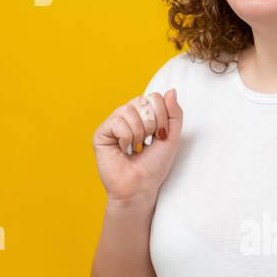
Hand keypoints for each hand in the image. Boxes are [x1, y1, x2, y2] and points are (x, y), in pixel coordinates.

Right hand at [92, 89, 184, 208]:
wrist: (141, 187)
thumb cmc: (154, 166)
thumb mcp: (172, 138)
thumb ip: (174, 114)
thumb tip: (171, 90)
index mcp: (143, 116)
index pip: (154, 97)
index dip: (162, 115)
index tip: (160, 135)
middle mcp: (127, 116)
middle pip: (142, 100)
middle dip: (152, 123)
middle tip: (148, 141)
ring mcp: (113, 123)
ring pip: (129, 110)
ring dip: (139, 132)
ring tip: (136, 147)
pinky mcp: (101, 133)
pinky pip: (118, 122)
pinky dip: (127, 138)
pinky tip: (124, 149)